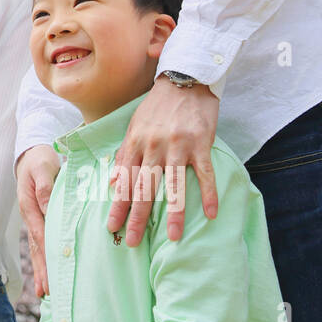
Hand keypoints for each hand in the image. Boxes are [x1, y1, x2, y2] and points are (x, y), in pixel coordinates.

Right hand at [15, 145, 59, 296]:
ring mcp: (34, 219)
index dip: (46, 255)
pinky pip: (41, 242)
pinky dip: (43, 259)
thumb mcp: (43, 168)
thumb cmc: (39, 160)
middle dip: (42, 270)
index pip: (40, 235)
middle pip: (37, 247)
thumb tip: (49, 208)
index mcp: (31, 206)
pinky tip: (45, 273)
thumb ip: (46, 188)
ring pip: (38, 248)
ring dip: (41, 270)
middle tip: (47, 293)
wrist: (31, 154)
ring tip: (44, 292)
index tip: (51, 273)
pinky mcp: (39, 219)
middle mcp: (30, 216)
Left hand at [106, 78, 218, 246]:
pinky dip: (208, 193)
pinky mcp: (200, 143)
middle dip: (137, 216)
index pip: (124, 180)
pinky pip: (204, 173)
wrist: (184, 80)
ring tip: (172, 238)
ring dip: (173, 213)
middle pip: (144, 187)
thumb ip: (124, 155)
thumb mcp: (134, 127)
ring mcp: (177, 146)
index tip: (111, 226)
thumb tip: (110, 183)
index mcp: (135, 143)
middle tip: (132, 241)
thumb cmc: (157, 107)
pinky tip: (211, 213)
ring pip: (174, 185)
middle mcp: (153, 147)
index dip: (117, 205)